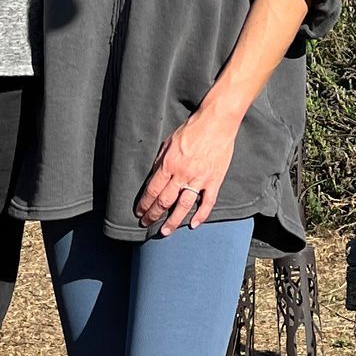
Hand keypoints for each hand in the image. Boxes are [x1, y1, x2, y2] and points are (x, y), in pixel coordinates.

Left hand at [135, 102, 240, 234]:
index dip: (144, 204)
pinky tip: (193, 224)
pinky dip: (201, 215)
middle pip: (165, 200)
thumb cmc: (191, 129)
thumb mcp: (169, 142)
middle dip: (153, 215)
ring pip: (183, 206)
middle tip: (146, 223)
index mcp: (169, 164)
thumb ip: (161, 160)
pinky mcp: (214, 180)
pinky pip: (207, 202)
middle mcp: (182, 174)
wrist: (216, 123)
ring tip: (164, 232)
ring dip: (172, 221)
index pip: (153, 190)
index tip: (139, 212)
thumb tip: (154, 176)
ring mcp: (199, 179)